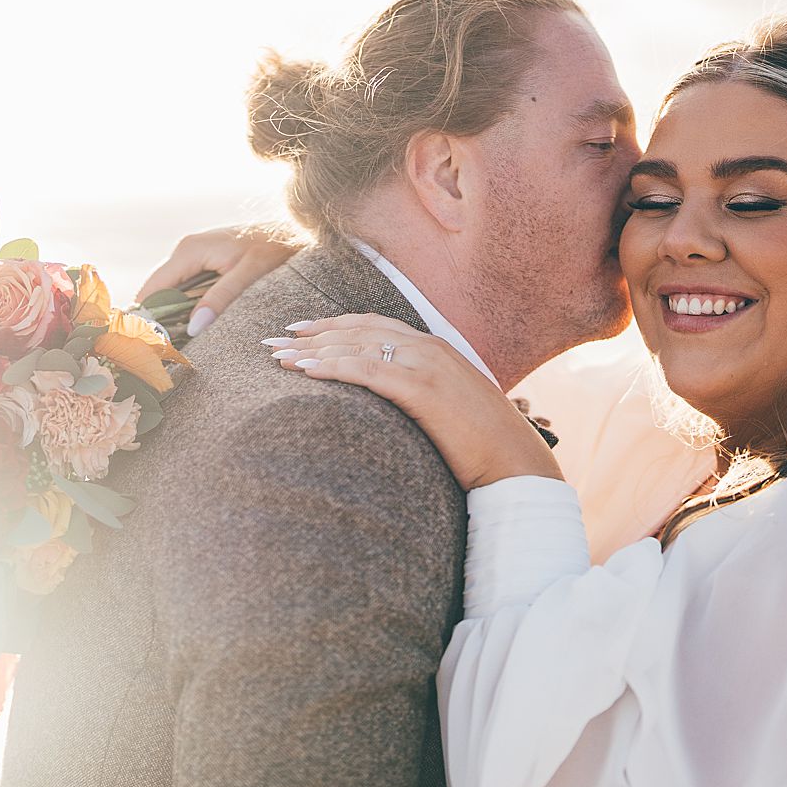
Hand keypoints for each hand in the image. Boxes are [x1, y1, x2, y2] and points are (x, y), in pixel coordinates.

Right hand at [137, 222, 309, 336]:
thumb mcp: (249, 275)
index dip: (145, 317)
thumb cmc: (276, 249)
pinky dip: (185, 308)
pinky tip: (192, 329)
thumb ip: (221, 299)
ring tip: (173, 347)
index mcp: (190, 250)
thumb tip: (192, 328)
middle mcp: (186, 250)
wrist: (298, 230)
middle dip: (157, 320)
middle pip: (158, 292)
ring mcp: (195, 255)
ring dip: (171, 316)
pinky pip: (186, 288)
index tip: (144, 345)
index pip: (152, 288)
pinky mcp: (206, 262)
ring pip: (171, 291)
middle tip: (160, 353)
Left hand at [269, 314, 559, 490]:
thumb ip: (421, 393)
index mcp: (435, 347)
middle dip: (311, 335)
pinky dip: (334, 367)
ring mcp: (427, 365)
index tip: (298, 330)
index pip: (372, 324)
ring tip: (278, 358)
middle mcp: (429, 347)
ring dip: (313, 350)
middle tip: (271, 342)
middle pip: (357, 330)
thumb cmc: (482, 444)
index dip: (332, 325)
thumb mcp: (449, 407)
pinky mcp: (423, 389)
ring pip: (358, 345)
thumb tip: (390, 402)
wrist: (515, 462)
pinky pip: (368, 370)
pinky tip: (306, 371)